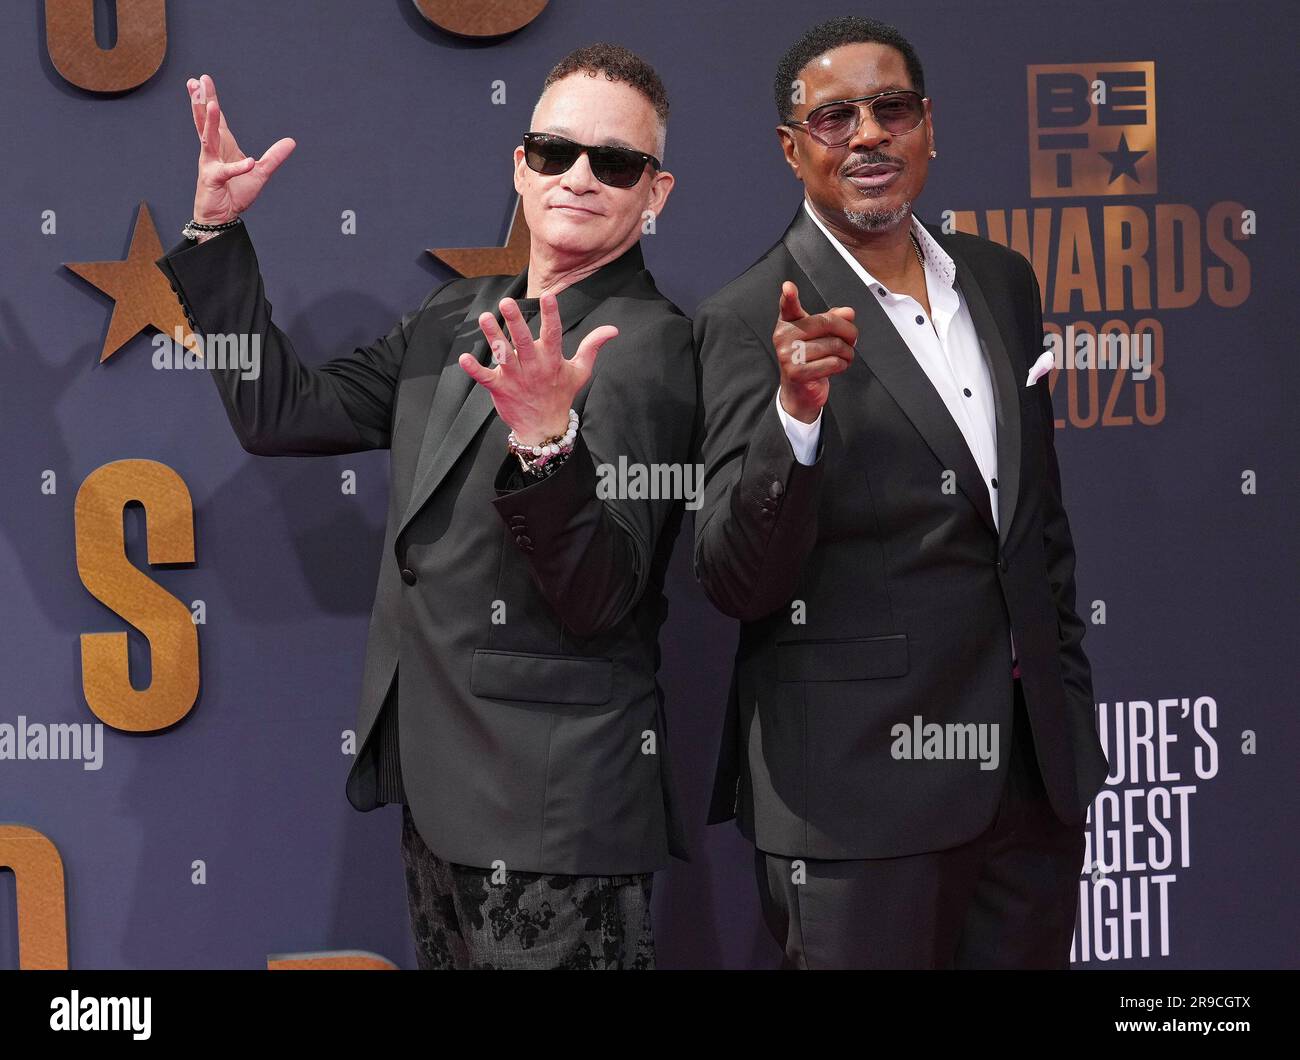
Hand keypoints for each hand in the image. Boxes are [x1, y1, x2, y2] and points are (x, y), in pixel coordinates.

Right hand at [187, 73, 295, 224]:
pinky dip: (238, 168)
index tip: (204, 80)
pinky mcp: (213, 180)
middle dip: (201, 102)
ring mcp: (210, 164)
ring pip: (208, 139)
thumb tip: (291, 141)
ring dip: (210, 122)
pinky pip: (226, 172)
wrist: (221, 217)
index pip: (217, 119)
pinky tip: (248, 162)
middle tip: (195, 81)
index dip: (211, 99)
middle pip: (205, 122)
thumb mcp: (260, 172)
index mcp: (222, 146)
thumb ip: (274, 156)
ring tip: (212, 105)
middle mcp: (213, 151)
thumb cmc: (234, 194)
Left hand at [459, 295, 617, 445]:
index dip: (551, 315)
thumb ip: (593, 346)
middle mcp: (533, 367)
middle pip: (523, 341)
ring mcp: (515, 378)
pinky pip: (485, 378)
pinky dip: (474, 369)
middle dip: (515, 321)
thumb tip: (613, 329)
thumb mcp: (580, 371)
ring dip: (493, 337)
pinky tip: (463, 358)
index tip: (550, 296)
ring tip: (485, 318)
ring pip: (503, 355)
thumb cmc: (562, 394)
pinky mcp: (500, 389)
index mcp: (552, 360)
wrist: (544, 428)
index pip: (553, 333)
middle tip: (506, 302)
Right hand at [773, 280, 856, 422]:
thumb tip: (848, 312)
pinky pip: (832, 363)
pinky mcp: (797, 373)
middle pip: (825, 323)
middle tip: (853, 338)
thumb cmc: (810, 358)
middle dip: (847, 331)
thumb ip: (833, 320)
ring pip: (833, 345)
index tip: (788, 287)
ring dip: (847, 351)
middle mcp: (783, 338)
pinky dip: (842, 364)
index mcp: (787, 324)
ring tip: (846, 355)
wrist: (800, 391)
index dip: (789, 296)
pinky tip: (839, 366)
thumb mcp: (820, 335)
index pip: (787, 307)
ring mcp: (788, 356)